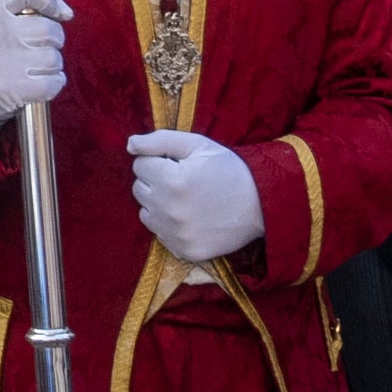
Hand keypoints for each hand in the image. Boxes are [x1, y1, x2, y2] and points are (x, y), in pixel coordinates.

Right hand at [0, 0, 71, 121]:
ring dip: (53, 65)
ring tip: (37, 67)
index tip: (59, 13)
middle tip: (40, 47)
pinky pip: (52, 82)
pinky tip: (42, 84)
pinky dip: (54, 84)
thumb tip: (66, 12)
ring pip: (53, 58)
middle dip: (54, 40)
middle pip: (47, 28)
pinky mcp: (7, 90)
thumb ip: (26, 5)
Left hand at [128, 131, 265, 264]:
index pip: (139, 164)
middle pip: (139, 189)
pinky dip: (169, 225)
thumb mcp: (197, 144)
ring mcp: (177, 234)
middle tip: (181, 180)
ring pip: (145, 213)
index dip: (158, 160)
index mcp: (172, 179)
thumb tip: (130, 145)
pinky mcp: (185, 251)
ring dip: (158, 204)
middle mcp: (169, 209)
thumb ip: (159, 141)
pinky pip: (160, 235)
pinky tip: (190, 217)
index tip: (178, 164)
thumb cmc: (228, 169)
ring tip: (185, 199)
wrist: (261, 204)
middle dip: (155, 181)